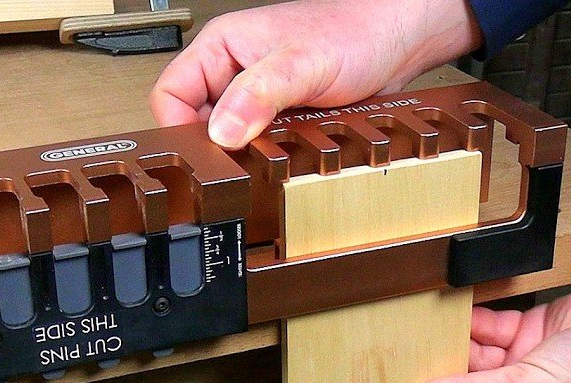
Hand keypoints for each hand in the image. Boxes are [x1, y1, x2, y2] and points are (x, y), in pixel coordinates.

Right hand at [149, 0, 483, 148]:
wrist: (400, 39)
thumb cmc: (356, 32)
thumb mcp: (302, 65)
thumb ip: (259, 96)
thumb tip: (222, 132)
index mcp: (220, 47)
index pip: (170, 95)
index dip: (178, 129)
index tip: (202, 155)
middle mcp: (233, 71)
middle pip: (197, 122)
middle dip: (215, 146)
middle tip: (239, 162)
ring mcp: (256, 95)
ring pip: (229, 137)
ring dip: (245, 152)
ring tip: (269, 155)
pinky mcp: (279, 115)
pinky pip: (258, 143)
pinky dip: (268, 154)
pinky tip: (287, 153)